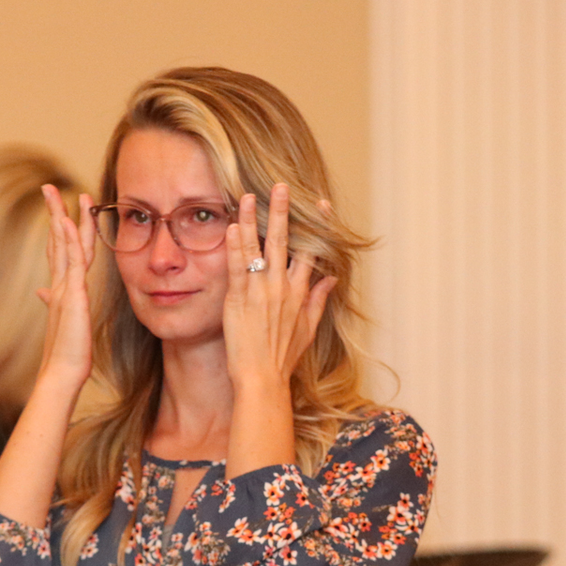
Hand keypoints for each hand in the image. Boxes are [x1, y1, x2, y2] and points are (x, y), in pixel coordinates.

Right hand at [33, 183, 96, 390]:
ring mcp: (65, 288)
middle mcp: (61, 283)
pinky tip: (64, 222)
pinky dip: (66, 240)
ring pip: (63, 245)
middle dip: (54, 212)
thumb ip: (54, 302)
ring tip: (54, 192)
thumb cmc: (66, 352)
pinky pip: (71, 262)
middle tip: (47, 188)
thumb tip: (42, 292)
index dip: (58, 226)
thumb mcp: (64, 321)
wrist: (61, 372)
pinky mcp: (72, 296)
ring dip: (60, 216)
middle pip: (57, 239)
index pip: (60, 249)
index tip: (59, 207)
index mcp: (62, 288)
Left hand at [222, 183, 335, 395]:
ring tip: (247, 196)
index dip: (314, 226)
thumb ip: (319, 300)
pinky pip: (237, 267)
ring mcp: (261, 292)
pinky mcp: (239, 299)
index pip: (310, 250)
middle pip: (283, 241)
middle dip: (282, 211)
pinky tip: (233, 226)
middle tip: (281, 186)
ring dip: (253, 219)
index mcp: (300, 293)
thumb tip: (331, 278)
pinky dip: (235, 246)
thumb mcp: (308, 329)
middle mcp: (282, 287)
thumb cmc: (282, 358)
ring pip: (257, 248)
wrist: (262, 379)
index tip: (319, 204)